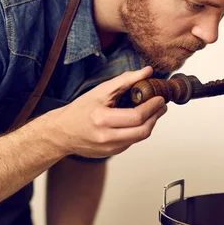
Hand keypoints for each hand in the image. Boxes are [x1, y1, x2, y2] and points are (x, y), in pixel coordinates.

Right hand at [43, 66, 167, 157]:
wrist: (61, 132)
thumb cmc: (79, 110)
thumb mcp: (100, 91)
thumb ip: (125, 80)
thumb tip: (146, 71)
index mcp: (102, 120)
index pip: (136, 117)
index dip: (152, 107)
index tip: (160, 98)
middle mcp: (106, 137)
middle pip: (142, 130)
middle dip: (156, 116)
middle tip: (162, 105)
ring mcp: (109, 148)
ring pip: (139, 138)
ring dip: (150, 124)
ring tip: (154, 111)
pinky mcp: (111, 153)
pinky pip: (131, 142)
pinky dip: (139, 130)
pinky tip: (140, 121)